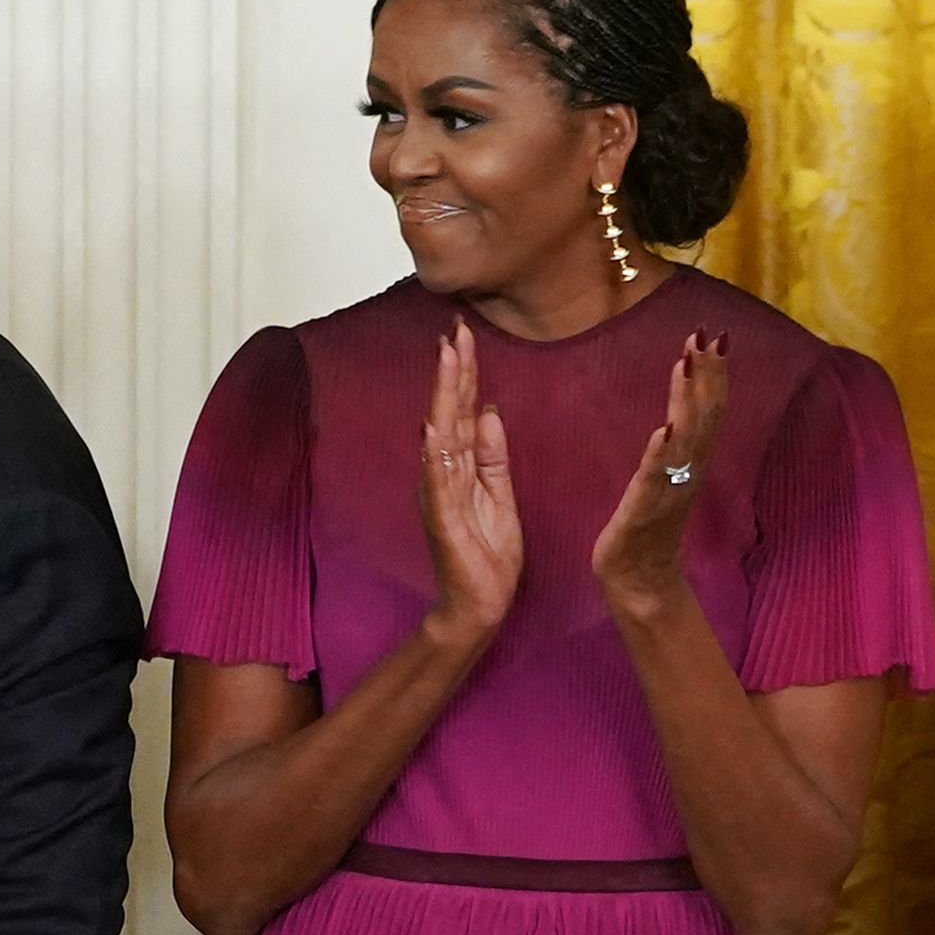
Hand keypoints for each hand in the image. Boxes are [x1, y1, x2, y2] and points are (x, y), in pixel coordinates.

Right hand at [416, 324, 522, 650]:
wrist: (480, 604)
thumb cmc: (488, 556)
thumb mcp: (500, 496)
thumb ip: (493, 457)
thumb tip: (489, 412)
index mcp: (459, 468)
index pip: (462, 411)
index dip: (465, 374)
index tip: (466, 336)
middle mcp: (442, 474)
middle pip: (447, 413)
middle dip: (452, 371)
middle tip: (456, 330)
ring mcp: (439, 494)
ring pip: (439, 435)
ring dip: (442, 396)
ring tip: (446, 359)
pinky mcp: (442, 518)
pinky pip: (436, 479)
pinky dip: (433, 451)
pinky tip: (434, 424)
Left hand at [590, 331, 728, 620]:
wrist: (638, 581)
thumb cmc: (647, 530)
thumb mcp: (660, 478)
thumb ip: (671, 445)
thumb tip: (675, 411)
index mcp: (689, 463)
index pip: (706, 411)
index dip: (712, 374)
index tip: (714, 335)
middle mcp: (686, 473)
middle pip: (703, 418)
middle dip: (706, 376)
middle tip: (708, 335)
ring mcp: (668, 491)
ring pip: (684, 441)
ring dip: (686, 402)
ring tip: (687, 365)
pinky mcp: (644, 511)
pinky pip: (655, 479)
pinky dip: (661, 454)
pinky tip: (663, 430)